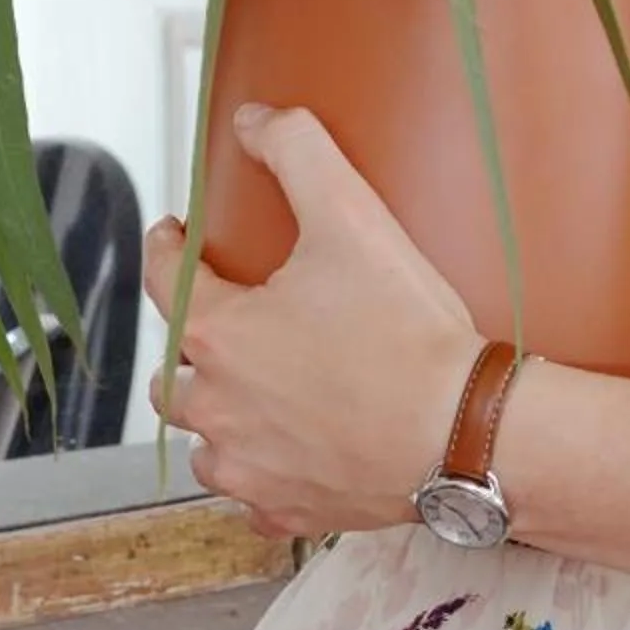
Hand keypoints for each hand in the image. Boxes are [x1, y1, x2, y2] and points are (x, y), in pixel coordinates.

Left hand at [146, 102, 478, 541]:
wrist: (466, 434)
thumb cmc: (406, 332)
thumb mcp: (351, 216)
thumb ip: (297, 151)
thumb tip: (252, 120)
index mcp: (217, 336)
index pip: (163, 280)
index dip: (167, 248)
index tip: (175, 235)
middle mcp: (217, 408)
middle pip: (171, 376)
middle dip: (187, 346)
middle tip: (223, 323)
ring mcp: (250, 467)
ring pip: (203, 442)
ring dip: (216, 418)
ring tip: (250, 392)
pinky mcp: (290, 510)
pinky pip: (250, 499)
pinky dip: (258, 477)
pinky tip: (281, 458)